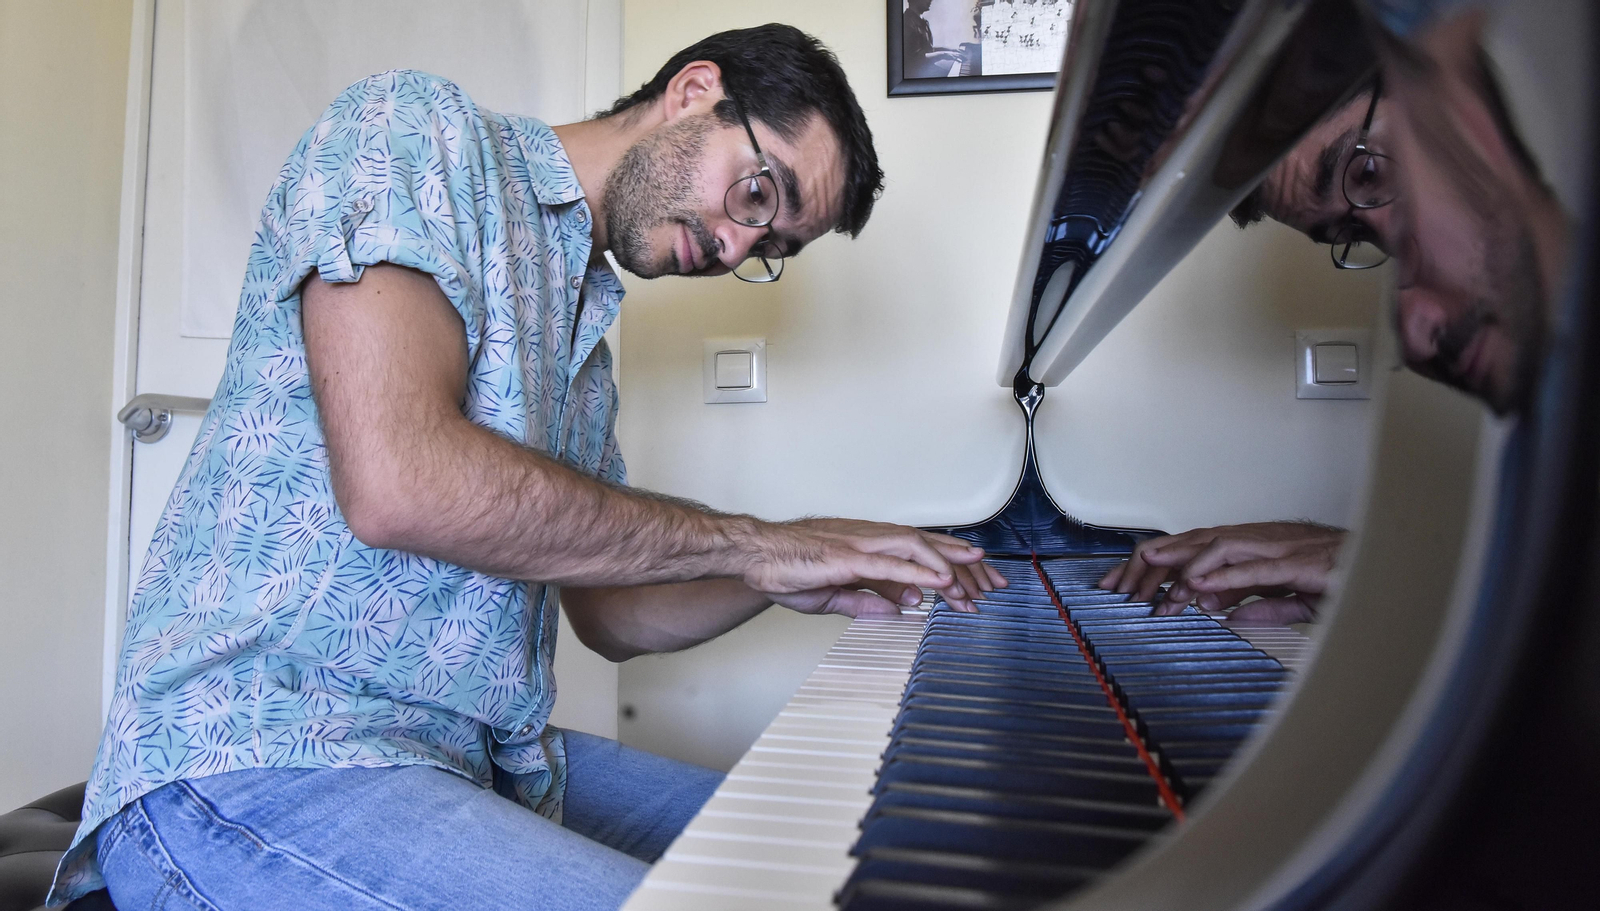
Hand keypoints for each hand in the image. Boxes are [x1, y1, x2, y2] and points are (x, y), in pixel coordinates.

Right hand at [751, 518, 1006, 615]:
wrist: (756, 555)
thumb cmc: (788, 568)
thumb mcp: (836, 593)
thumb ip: (869, 600)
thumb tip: (902, 607)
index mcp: (870, 545)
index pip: (923, 551)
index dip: (955, 566)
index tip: (978, 584)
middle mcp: (871, 538)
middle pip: (930, 545)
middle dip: (966, 565)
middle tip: (995, 583)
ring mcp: (860, 544)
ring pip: (917, 547)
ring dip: (949, 567)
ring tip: (975, 583)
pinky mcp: (847, 556)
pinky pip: (890, 563)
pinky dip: (918, 571)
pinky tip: (939, 583)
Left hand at [1098, 522, 1344, 623]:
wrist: (1388, 566)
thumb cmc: (1344, 578)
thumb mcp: (1292, 599)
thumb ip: (1259, 605)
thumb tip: (1226, 616)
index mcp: (1255, 547)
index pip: (1194, 549)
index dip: (1158, 565)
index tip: (1128, 587)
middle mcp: (1261, 540)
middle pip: (1194, 542)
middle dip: (1154, 562)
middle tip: (1121, 585)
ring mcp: (1280, 547)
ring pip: (1218, 547)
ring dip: (1183, 566)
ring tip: (1154, 582)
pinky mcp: (1300, 563)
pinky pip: (1255, 568)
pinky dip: (1225, 577)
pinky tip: (1202, 589)